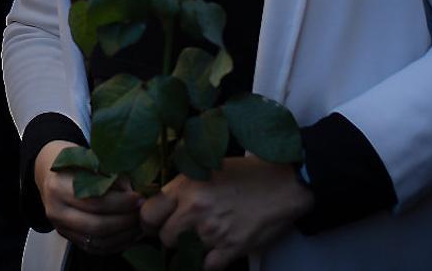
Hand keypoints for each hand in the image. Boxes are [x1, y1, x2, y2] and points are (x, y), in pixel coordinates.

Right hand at [34, 140, 141, 254]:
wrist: (48, 172)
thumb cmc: (72, 161)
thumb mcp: (88, 158)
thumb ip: (109, 174)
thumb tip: (133, 192)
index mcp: (58, 187)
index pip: (94, 202)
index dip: (121, 203)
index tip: (139, 198)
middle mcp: (56, 211)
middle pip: (96, 226)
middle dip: (125, 221)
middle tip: (143, 213)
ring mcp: (61, 228)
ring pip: (97, 241)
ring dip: (123, 235)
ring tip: (140, 224)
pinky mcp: (68, 238)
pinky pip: (96, 248)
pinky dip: (116, 244)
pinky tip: (130, 234)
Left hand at [139, 157, 313, 270]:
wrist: (283, 185)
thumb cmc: (246, 175)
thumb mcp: (206, 171)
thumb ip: (181, 188)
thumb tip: (159, 204)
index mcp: (186, 187)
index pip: (148, 214)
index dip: (150, 221)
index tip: (156, 223)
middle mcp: (195, 209)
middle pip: (164, 238)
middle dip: (172, 237)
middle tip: (183, 232)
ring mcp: (213, 231)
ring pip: (184, 254)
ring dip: (191, 249)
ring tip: (204, 238)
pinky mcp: (232, 248)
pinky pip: (207, 267)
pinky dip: (210, 262)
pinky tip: (217, 250)